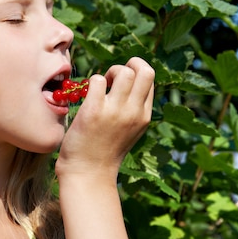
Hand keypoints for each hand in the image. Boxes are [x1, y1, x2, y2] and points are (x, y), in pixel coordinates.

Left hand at [56, 57, 154, 179]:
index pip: (150, 79)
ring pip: (123, 71)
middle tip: (114, 78)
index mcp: (144, 116)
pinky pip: (98, 80)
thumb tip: (128, 82)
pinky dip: (91, 82)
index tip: (121, 85)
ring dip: (110, 72)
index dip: (135, 74)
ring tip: (101, 87)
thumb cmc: (104, 150)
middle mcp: (133, 112)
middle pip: (145, 70)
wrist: (87, 173)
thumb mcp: (130, 130)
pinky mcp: (94, 111)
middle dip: (129, 64)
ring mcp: (114, 111)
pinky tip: (86, 96)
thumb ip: (133, 109)